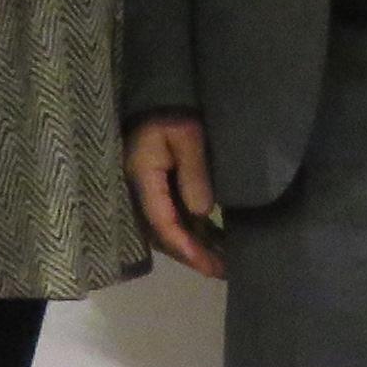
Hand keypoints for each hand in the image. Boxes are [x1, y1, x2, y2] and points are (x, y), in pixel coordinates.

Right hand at [127, 113, 223, 278]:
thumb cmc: (173, 113)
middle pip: (166, 234)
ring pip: (172, 229)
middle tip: (221, 272)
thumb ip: (194, 173)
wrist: (161, 94)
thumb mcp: (187, 137)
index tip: (207, 265)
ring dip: (196, 246)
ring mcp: (151, 192)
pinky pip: (177, 217)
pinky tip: (217, 242)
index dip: (185, 247)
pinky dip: (196, 232)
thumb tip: (202, 212)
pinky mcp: (162, 188)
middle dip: (193, 255)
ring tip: (224, 263)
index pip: (162, 223)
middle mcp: (142, 192)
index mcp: (143, 180)